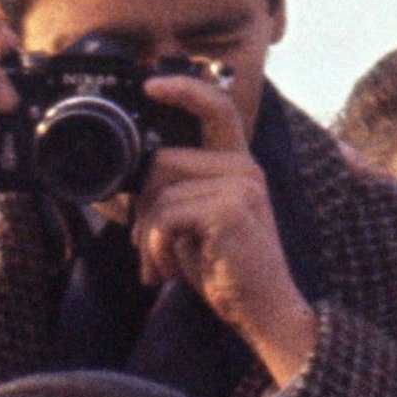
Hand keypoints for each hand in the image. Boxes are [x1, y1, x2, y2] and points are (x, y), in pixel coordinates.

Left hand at [132, 70, 315, 384]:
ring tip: (159, 265)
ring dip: (147, 236)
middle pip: (164, 161)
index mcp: (237, 166)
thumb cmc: (226, 271)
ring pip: (160, 191)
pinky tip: (167, 271)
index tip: (150, 85)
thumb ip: (178, 194)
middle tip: (146, 249)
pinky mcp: (230, 209)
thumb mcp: (197, 225)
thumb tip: (133, 182)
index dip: (184, 89)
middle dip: (142, 209)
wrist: (263, 310)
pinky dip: (155, 247)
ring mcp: (240, 185)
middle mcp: (244, 168)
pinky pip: (166, 215)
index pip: (216, 109)